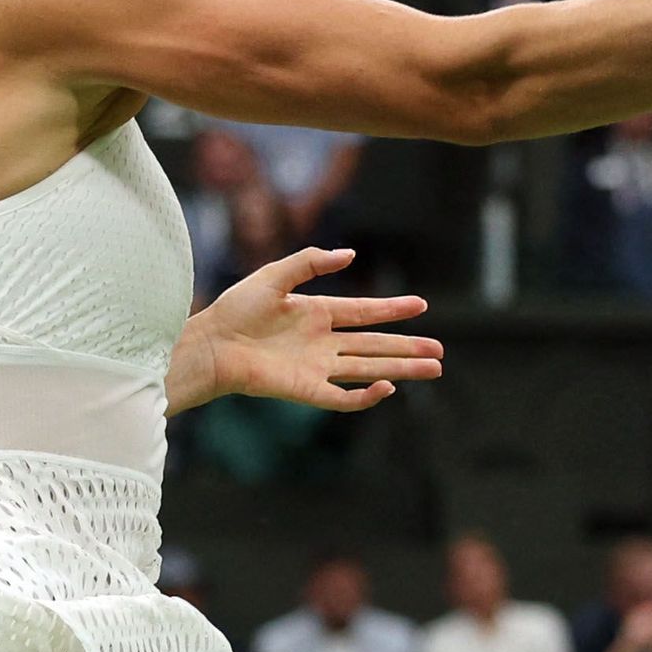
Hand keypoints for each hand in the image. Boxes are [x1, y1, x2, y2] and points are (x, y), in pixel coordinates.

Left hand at [167, 246, 441, 414]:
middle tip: (440, 351)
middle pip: (375, 345)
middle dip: (408, 348)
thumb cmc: (234, 309)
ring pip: (369, 369)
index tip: (421, 305)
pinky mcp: (306, 390)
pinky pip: (343, 397)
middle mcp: (322, 343)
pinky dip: (366, 395)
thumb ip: (311, 262)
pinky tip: (388, 387)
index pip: (364, 313)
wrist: (211, 344)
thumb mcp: (274, 275)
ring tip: (433, 369)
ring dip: (401, 369)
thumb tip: (350, 254)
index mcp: (317, 313)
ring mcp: (317, 368)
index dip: (392, 310)